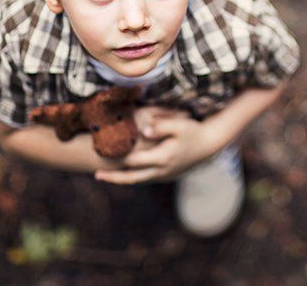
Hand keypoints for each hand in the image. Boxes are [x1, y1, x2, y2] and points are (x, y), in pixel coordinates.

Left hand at [94, 108, 219, 184]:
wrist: (210, 144)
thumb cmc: (194, 131)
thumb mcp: (179, 124)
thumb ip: (160, 126)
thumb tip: (143, 129)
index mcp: (162, 158)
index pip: (134, 161)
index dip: (117, 159)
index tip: (102, 156)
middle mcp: (161, 170)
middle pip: (132, 178)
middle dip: (114, 177)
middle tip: (96, 175)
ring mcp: (165, 175)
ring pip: (139, 180)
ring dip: (123, 178)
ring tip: (107, 175)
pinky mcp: (168, 174)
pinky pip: (147, 178)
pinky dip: (135, 176)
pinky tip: (127, 172)